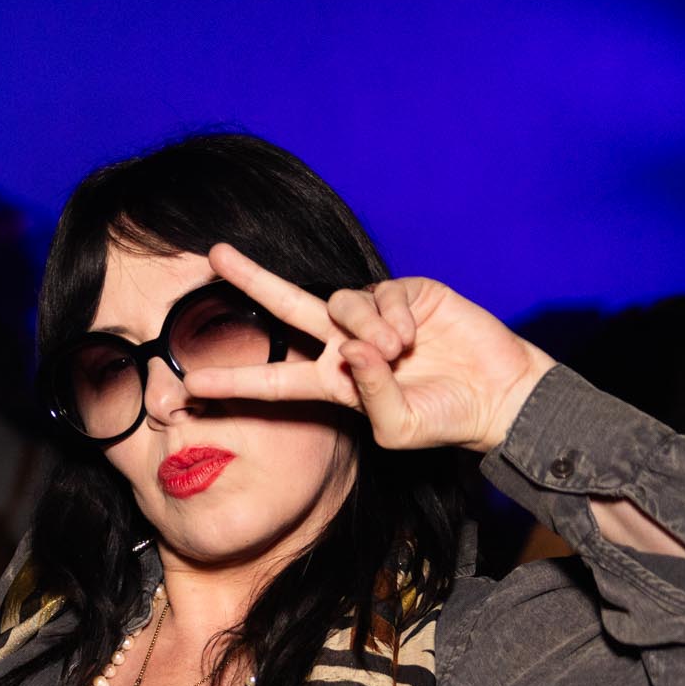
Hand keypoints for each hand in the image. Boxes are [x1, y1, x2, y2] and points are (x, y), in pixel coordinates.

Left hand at [180, 245, 555, 455]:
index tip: (188, 383)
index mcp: (332, 383)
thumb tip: (351, 350)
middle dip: (251, 280)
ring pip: (341, 303)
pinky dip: (396, 317)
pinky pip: (381, 295)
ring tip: (400, 350)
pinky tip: (418, 336)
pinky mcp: (404, 293)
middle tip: (214, 257)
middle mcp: (343, 345)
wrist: (496, 393)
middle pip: (286, 307)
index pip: (273, 382)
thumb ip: (370, 397)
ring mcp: (372, 316)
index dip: (233, 382)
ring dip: (366, 327)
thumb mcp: (399, 429)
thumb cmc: (444, 419)